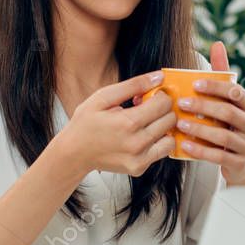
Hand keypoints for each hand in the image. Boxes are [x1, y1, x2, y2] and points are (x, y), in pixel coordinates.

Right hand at [56, 71, 176, 176]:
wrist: (73, 153)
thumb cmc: (86, 123)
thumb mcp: (103, 97)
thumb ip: (133, 85)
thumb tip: (158, 77)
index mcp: (128, 122)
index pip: (164, 103)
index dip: (159, 95)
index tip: (149, 97)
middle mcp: (136, 143)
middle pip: (170, 119)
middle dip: (162, 110)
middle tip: (146, 109)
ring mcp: (139, 158)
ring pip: (170, 137)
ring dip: (163, 128)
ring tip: (147, 124)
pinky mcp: (139, 168)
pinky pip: (162, 152)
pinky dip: (157, 143)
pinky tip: (143, 137)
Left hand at [176, 41, 244, 186]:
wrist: (244, 166)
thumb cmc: (232, 128)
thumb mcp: (231, 103)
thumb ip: (223, 76)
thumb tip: (217, 44)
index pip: (235, 92)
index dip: (215, 87)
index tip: (195, 84)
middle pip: (228, 112)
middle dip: (204, 106)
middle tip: (182, 103)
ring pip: (224, 135)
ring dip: (200, 129)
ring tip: (180, 124)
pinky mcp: (240, 163)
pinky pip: (220, 156)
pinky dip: (201, 150)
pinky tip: (185, 145)